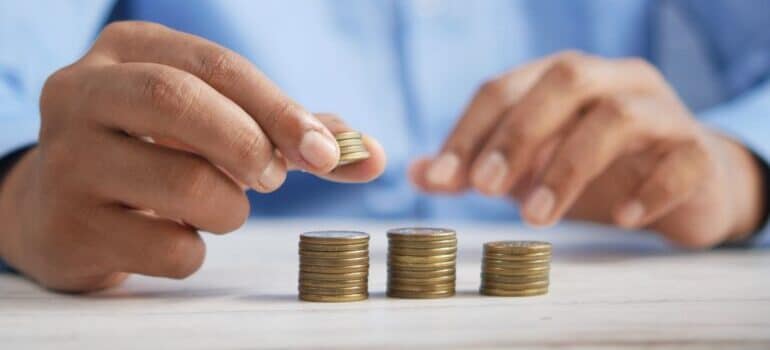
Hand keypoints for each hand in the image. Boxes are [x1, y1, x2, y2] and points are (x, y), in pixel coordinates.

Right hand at [0, 21, 384, 291]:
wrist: (61, 207)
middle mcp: (83, 93)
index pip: (216, 66)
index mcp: (128, 50)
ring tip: (219, 206)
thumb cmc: (156, 153)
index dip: (280, 109)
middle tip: (273, 177)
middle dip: (249, 145)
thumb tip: (372, 154)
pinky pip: (167, 248)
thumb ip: (290, 132)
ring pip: (183, 184)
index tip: (327, 152)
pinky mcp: (68, 226)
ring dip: (229, 208)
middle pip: (180, 102)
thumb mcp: (213, 122)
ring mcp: (66, 160)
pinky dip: (195, 250)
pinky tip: (174, 235)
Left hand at [411, 51, 764, 247]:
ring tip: (537, 218)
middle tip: (485, 189)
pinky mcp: (698, 151)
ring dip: (569, 167)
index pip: (505, 87)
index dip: (469, 131)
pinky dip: (649, 189)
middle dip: (517, 134)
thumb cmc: (598, 169)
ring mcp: (661, 111)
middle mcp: (613, 81)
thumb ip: (477, 167)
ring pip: (618, 117)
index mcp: (563, 78)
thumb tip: (417, 174)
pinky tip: (621, 218)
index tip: (441, 178)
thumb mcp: (530, 167)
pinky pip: (680, 161)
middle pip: (563, 81)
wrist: (686, 184)